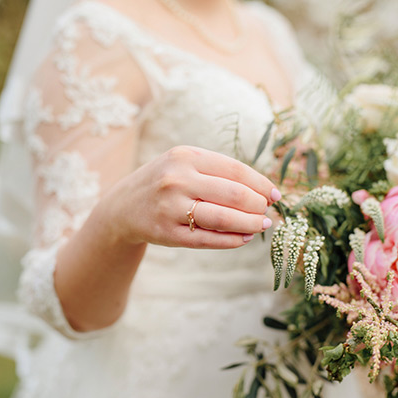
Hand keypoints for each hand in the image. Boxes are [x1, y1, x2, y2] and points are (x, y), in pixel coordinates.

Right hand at [102, 145, 280, 248]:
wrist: (123, 207)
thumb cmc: (165, 182)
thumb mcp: (184, 165)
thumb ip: (219, 173)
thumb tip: (264, 190)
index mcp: (185, 156)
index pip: (235, 170)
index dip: (260, 183)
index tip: (274, 194)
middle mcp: (176, 180)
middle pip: (234, 195)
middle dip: (258, 205)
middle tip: (267, 212)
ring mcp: (170, 208)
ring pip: (223, 219)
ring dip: (250, 224)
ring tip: (262, 225)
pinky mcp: (167, 234)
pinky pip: (208, 240)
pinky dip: (232, 241)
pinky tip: (244, 238)